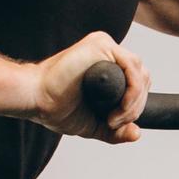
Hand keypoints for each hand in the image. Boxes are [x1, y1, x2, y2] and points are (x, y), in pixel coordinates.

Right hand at [33, 31, 149, 141]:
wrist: (36, 99)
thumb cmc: (56, 107)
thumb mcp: (94, 124)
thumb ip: (116, 130)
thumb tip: (137, 134)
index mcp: (108, 65)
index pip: (138, 82)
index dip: (135, 106)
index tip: (116, 124)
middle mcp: (108, 52)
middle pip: (143, 77)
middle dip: (136, 106)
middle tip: (115, 123)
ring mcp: (105, 46)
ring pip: (140, 73)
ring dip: (133, 102)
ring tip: (114, 118)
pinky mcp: (101, 45)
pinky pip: (131, 66)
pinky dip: (131, 92)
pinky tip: (118, 108)